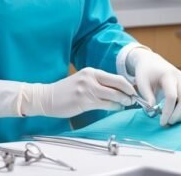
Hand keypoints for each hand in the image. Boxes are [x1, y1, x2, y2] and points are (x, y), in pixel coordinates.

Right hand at [20, 68, 135, 117]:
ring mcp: (87, 89)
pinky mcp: (83, 101)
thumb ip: (98, 83)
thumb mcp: (83, 81)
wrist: (46, 97)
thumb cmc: (66, 91)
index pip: (115, 77)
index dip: (127, 84)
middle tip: (134, 98)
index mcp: (91, 72)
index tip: (134, 90)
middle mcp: (90, 78)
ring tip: (127, 103)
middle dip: (128, 92)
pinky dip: (113, 107)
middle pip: (117, 84)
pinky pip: (104, 104)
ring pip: (112, 95)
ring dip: (123, 100)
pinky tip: (116, 108)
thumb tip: (117, 89)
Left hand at [127, 48, 180, 125]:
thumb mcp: (141, 83)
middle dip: (178, 115)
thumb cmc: (145, 73)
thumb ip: (147, 96)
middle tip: (168, 123)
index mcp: (168, 75)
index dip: (167, 112)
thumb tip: (153, 110)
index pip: (171, 96)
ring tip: (174, 120)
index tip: (162, 122)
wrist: (152, 61)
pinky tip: (178, 115)